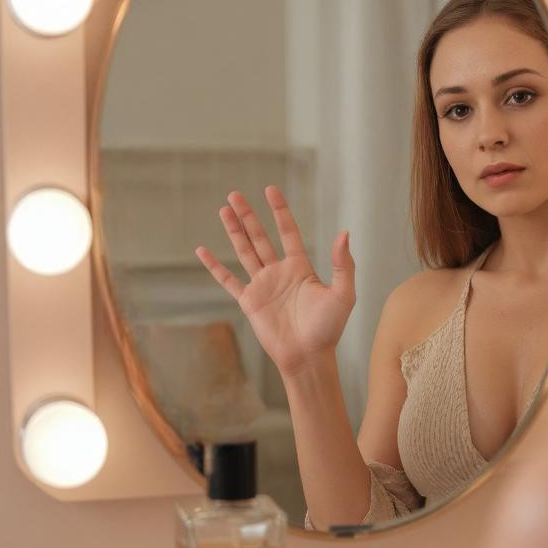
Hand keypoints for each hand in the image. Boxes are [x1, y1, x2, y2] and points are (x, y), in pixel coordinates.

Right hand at [195, 186, 355, 377]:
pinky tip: (203, 251)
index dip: (279, 211)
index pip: (288, 232)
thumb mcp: (343, 294)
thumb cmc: (329, 328)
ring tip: (224, 210)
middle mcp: (279, 272)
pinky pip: (228, 280)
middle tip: (234, 194)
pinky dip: (215, 266)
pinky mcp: (249, 302)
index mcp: (301, 267)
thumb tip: (344, 233)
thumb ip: (343, 264)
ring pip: (244, 251)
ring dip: (234, 231)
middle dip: (248, 215)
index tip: (270, 190)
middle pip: (260, 237)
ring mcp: (263, 286)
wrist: (308, 357)